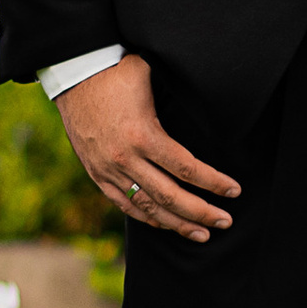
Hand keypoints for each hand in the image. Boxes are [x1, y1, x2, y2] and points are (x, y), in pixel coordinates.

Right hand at [57, 54, 239, 243]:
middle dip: (201, 212)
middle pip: (170, 196)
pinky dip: (147, 217)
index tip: (234, 190)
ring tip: (202, 233)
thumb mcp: (149, 75)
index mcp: (143, 135)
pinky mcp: (96, 174)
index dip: (214, 183)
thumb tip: (210, 87)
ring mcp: (108, 170)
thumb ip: (178, 88)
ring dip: (177, 223)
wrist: (72, 78)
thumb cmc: (115, 73)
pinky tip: (167, 224)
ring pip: (148, 207)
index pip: (187, 169)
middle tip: (225, 221)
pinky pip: (124, 204)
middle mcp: (125, 158)